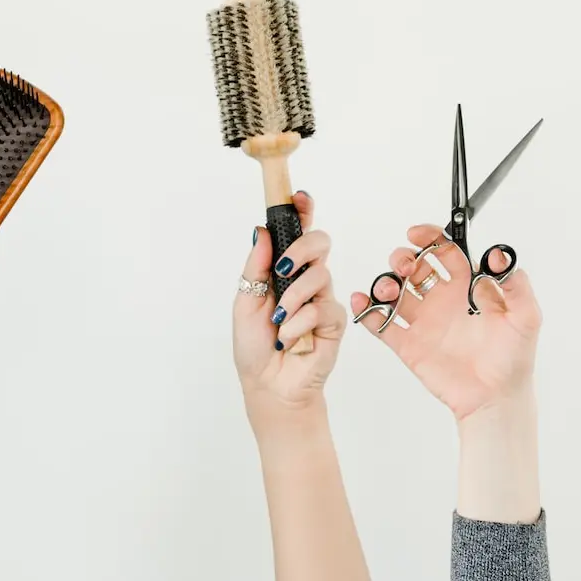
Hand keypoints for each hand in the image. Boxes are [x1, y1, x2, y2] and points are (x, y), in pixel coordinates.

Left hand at [233, 192, 347, 422]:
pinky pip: (323, 308)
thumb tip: (261, 230)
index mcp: (285, 270)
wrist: (269, 384)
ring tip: (280, 320)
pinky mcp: (336, 321)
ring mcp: (324, 299)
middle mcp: (308, 280)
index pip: (299, 233)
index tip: (298, 196)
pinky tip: (290, 339)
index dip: (303, 211)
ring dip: (293, 298)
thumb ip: (256, 266)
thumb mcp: (245, 301)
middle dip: (303, 248)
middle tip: (284, 268)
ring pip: (320, 275)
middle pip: (320, 242)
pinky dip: (300, 323)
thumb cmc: (255, 345)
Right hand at [350, 225, 540, 420]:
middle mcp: (443, 299)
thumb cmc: (514, 357)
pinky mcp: (409, 345)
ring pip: (395, 291)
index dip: (431, 238)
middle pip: (415, 266)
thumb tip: (498, 255)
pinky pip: (382, 323)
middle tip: (406, 265)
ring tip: (390, 288)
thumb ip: (516, 284)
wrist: (497, 398)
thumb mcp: (526, 316)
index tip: (418, 233)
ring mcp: (424, 321)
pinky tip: (363, 301)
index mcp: (468, 286)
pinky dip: (368, 309)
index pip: (445, 251)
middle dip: (405, 258)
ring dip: (386, 282)